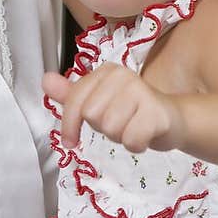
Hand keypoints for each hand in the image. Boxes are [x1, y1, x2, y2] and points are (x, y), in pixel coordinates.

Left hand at [43, 64, 179, 153]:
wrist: (172, 119)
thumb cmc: (132, 111)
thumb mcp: (99, 102)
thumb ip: (71, 95)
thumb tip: (45, 80)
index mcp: (106, 72)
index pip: (75, 101)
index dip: (69, 126)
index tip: (71, 141)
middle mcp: (123, 75)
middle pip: (93, 116)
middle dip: (104, 128)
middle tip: (121, 123)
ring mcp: (141, 90)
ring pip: (111, 129)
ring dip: (121, 136)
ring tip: (133, 127)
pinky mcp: (156, 111)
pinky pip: (131, 139)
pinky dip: (136, 145)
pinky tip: (144, 136)